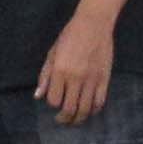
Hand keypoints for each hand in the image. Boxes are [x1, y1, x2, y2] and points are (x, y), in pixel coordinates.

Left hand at [38, 8, 116, 123]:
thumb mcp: (52, 53)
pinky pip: (99, 102)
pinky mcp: (104, 79)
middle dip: (64, 118)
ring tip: (74, 119)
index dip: (52, 104)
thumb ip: (45, 75)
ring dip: (78, 119)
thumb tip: (38, 96)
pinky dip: (93, 110)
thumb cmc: (70, 36)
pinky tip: (89, 110)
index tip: (54, 101)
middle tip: (62, 119)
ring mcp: (92, 80)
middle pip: (69, 109)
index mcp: (60, 71)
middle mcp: (76, 78)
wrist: (94, 24)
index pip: (54, 100)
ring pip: (85, 109)